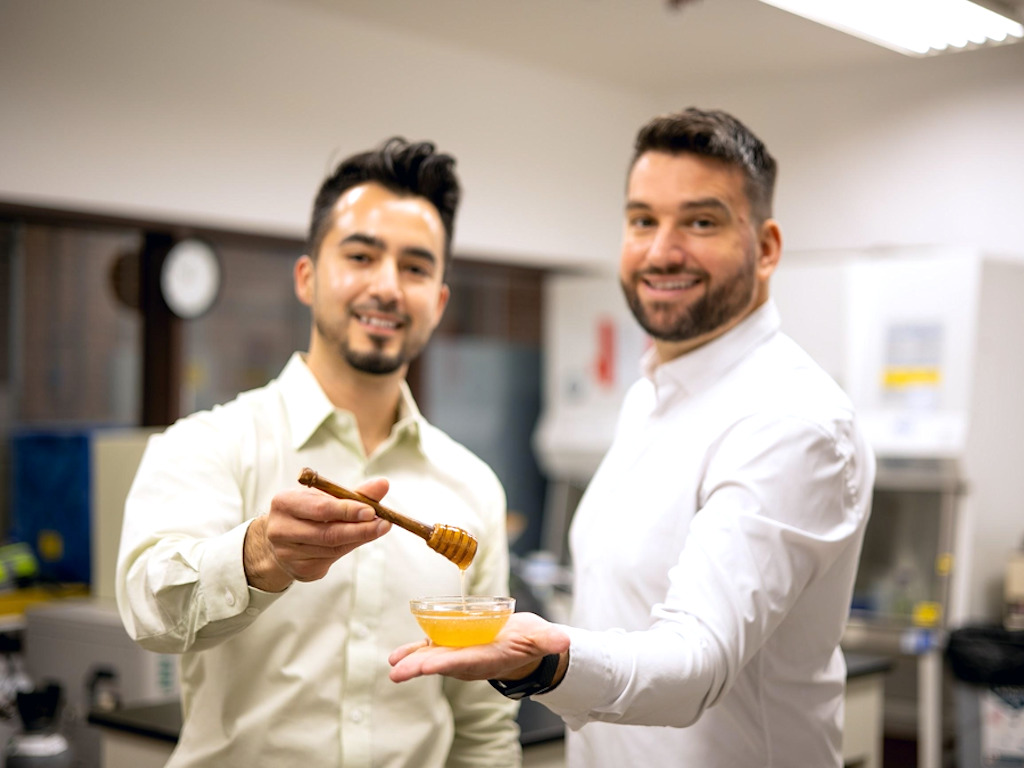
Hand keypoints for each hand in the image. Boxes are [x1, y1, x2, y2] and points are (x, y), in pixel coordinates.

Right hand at [244, 477, 391, 590]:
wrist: (282, 539)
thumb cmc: (308, 512)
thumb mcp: (326, 497)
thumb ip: (355, 493)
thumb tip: (383, 484)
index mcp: (284, 503)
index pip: (321, 508)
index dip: (348, 510)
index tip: (372, 511)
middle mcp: (280, 529)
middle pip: (328, 533)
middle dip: (361, 529)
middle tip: (385, 524)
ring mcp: (287, 553)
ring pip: (332, 548)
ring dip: (358, 539)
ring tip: (376, 529)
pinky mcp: (298, 570)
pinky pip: (330, 560)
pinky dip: (347, 548)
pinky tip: (355, 540)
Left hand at [388, 612, 570, 682]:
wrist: (524, 647)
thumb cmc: (531, 641)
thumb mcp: (541, 637)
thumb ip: (548, 639)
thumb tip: (563, 641)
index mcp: (488, 658)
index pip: (464, 662)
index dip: (445, 663)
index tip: (427, 666)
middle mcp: (471, 661)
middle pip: (442, 664)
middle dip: (420, 667)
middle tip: (399, 671)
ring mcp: (460, 655)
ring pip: (432, 658)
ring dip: (412, 661)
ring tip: (393, 664)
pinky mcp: (454, 646)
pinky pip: (431, 649)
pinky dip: (415, 651)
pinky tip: (397, 655)